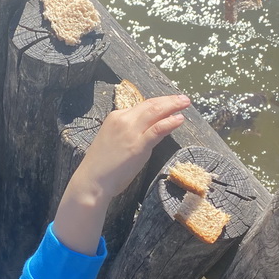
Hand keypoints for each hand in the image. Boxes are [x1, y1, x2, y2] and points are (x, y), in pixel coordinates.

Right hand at [53, 94, 189, 253]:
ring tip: (185, 103)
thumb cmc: (102, 165)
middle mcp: (123, 119)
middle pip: (150, 105)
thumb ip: (129, 132)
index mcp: (116, 116)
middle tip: (183, 99)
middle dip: (169, 100)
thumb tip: (147, 129)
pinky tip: (179, 119)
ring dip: (172, 106)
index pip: (141, 106)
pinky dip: (170, 122)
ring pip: (155, 112)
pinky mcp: (138, 145)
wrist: (93, 180)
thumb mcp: (114, 140)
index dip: (158, 103)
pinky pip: (157, 129)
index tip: (169, 103)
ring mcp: (131, 131)